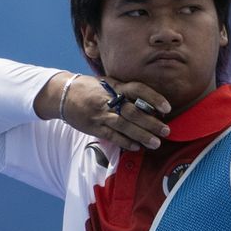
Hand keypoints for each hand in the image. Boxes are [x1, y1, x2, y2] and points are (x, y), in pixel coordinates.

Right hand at [37, 72, 172, 151]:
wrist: (64, 94)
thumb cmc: (92, 88)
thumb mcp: (110, 83)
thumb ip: (128, 92)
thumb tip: (151, 105)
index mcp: (115, 86)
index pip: (138, 89)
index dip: (154, 98)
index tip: (167, 108)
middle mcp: (109, 100)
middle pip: (133, 111)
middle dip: (151, 123)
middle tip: (166, 131)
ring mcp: (100, 114)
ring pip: (124, 126)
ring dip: (141, 135)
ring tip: (156, 143)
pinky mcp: (94, 127)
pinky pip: (111, 136)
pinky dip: (125, 142)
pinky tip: (137, 147)